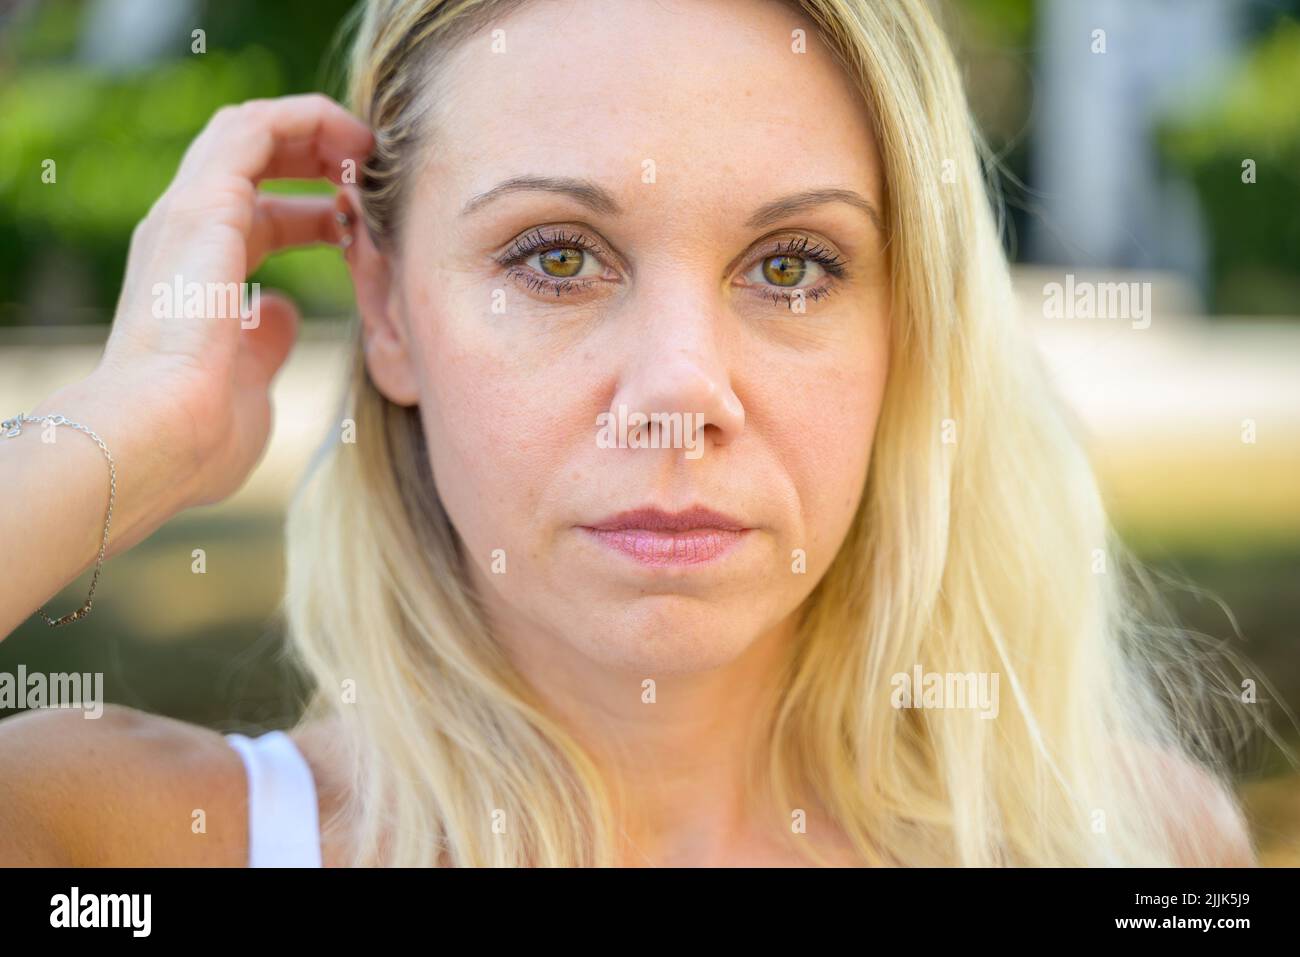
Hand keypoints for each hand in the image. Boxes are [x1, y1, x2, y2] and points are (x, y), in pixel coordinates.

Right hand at [90, 93, 372, 509]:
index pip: (261, 214)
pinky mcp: (204, 205)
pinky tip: (353, 144)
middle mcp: (188, 233)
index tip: (366, 228)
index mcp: (198, 273)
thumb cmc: (202, 435)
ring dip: (316, 130)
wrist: (162, 437)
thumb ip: (265, 342)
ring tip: (369, 148)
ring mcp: (191, 215)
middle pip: (255, 162)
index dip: (318, 212)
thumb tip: (282, 315)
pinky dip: (307, 121)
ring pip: (252, 130)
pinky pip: (255, 128)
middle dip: (319, 157)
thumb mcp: (250, 380)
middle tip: (376, 173)